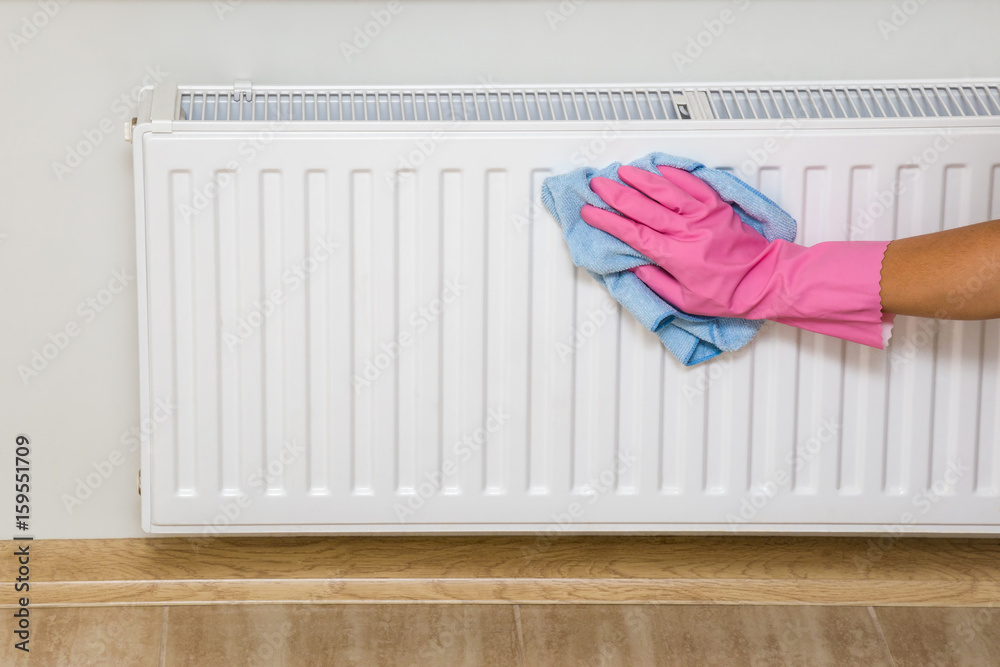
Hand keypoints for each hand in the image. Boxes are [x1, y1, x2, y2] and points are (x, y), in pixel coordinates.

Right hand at [581, 165, 781, 318]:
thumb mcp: (685, 301)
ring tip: (623, 171)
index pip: (633, 233)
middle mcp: (687, 231)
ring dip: (641, 179)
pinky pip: (693, 184)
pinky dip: (675, 174)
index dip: (608, 221)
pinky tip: (660, 167)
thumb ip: (656, 283)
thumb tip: (635, 266)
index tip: (591, 212)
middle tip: (598, 185)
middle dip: (616, 194)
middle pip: (644, 207)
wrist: (765, 280)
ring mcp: (703, 215)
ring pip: (666, 190)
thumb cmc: (728, 295)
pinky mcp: (717, 207)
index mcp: (676, 255)